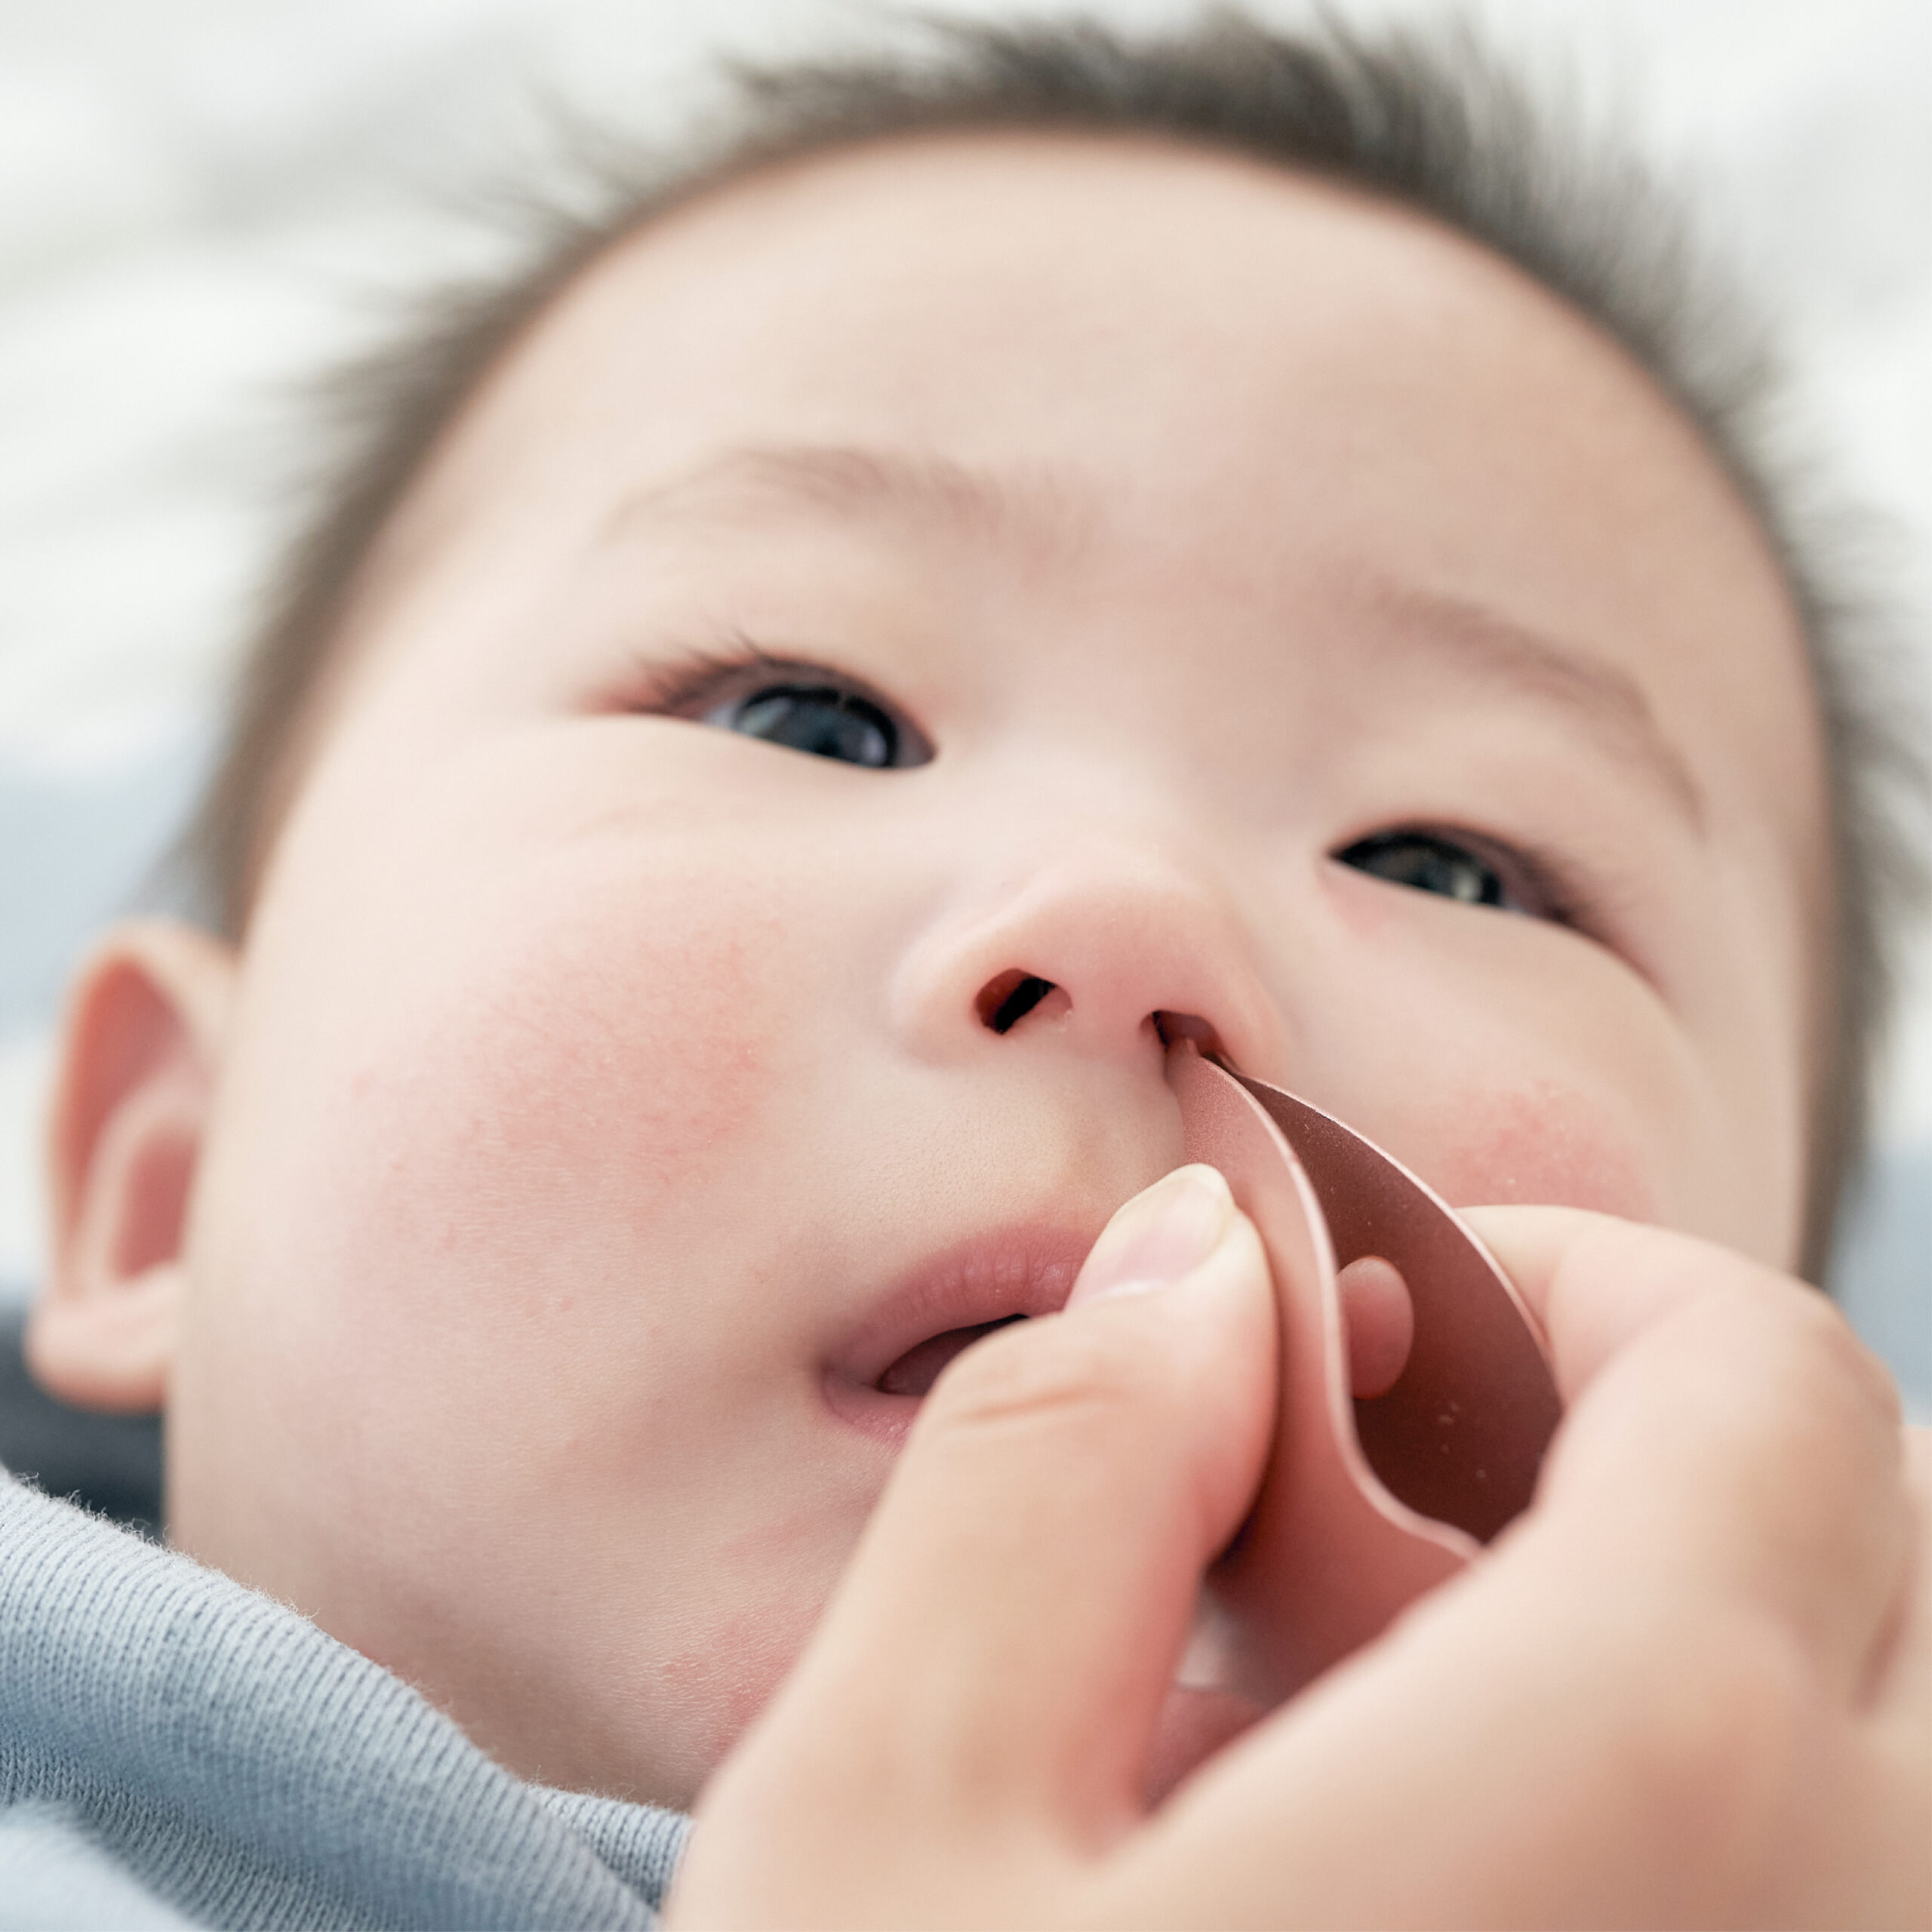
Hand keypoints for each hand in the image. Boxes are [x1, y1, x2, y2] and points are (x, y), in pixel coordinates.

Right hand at [667, 1170, 1930, 1928]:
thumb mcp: (878, 1838)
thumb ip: (1048, 1480)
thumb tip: (1199, 1255)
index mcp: (1650, 1818)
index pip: (1763, 1380)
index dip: (1544, 1282)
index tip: (1328, 1339)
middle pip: (1872, 1534)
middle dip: (1617, 1438)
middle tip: (1346, 1506)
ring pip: (1881, 1721)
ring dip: (1663, 1619)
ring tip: (1364, 1689)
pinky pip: (1823, 1873)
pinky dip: (1688, 1795)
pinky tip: (1393, 1841)